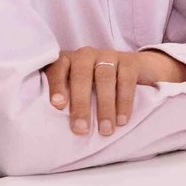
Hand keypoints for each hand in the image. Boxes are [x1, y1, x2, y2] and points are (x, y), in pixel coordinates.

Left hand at [46, 47, 185, 135]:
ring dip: (104, 106)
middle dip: (81, 104)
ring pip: (104, 78)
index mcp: (68, 61)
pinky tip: (122, 120)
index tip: (57, 105)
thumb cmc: (96, 87)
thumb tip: (51, 129)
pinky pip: (126, 80)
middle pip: (81, 76)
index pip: (57, 69)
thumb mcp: (77, 90)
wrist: (134, 70)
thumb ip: (64, 100)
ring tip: (105, 130)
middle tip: (81, 129)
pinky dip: (124, 102)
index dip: (56, 86)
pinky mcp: (130, 61)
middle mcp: (86, 55)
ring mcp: (108, 55)